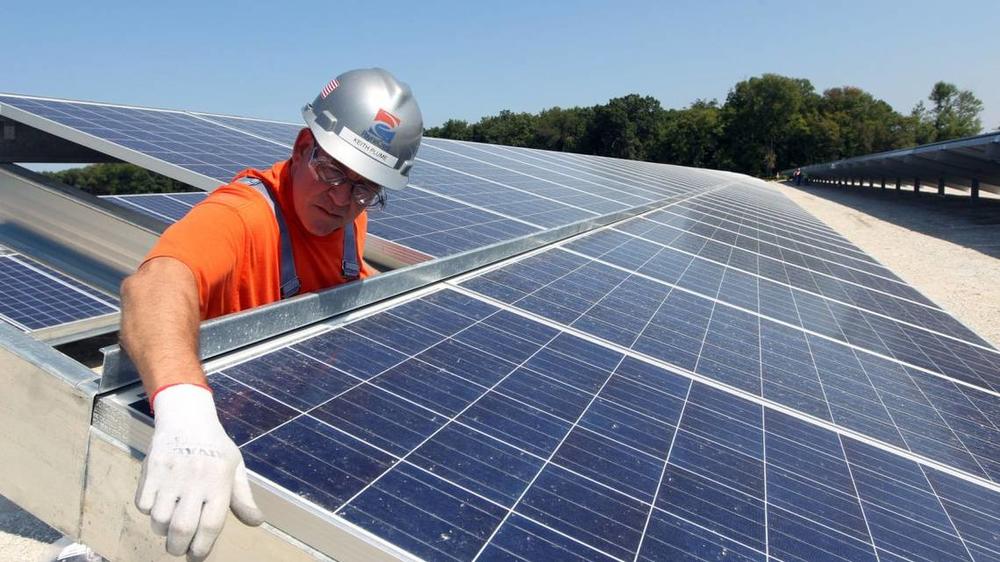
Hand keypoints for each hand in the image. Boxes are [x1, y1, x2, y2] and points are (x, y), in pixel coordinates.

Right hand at [135, 384, 263, 559]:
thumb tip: (256, 522)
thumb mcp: (235, 467)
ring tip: (170, 523)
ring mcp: (171, 475)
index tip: (197, 556)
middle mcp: (195, 479)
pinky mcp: (150, 471)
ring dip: (162, 529)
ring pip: (159, 520)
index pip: (211, 524)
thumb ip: (243, 497)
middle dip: (178, 547)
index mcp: (219, 481)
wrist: (187, 417)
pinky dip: (148, 511)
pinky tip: (159, 503)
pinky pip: (143, 505)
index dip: (202, 547)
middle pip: (182, 528)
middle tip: (179, 549)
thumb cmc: (215, 446)